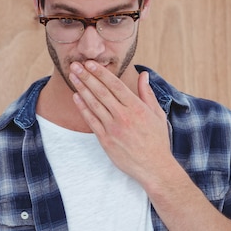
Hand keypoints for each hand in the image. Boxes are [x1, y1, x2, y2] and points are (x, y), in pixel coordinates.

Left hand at [68, 61, 171, 185]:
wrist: (154, 167)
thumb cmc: (157, 140)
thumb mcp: (157, 114)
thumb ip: (147, 93)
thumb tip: (143, 74)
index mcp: (137, 108)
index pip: (115, 85)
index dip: (101, 73)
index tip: (90, 63)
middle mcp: (124, 116)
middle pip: (101, 92)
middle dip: (87, 77)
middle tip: (75, 65)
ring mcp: (113, 128)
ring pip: (94, 104)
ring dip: (81, 89)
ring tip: (72, 77)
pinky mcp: (106, 140)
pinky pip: (91, 121)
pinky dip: (83, 108)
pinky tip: (76, 97)